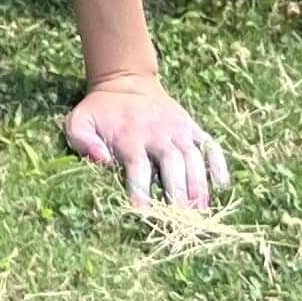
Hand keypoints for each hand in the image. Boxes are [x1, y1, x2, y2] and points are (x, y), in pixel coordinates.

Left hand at [63, 69, 228, 210]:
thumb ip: (83, 141)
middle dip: (177, 192)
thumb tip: (102, 161)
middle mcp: (157, 132)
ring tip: (202, 210)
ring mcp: (177, 129)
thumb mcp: (79, 121)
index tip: (143, 211)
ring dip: (199, 184)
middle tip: (181, 219)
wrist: (125, 81)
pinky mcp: (191, 127)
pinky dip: (218, 163)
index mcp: (130, 135)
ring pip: (193, 157)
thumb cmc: (100, 111)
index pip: (138, 166)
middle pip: (172, 164)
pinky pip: (209, 145)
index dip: (141, 189)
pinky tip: (222, 185)